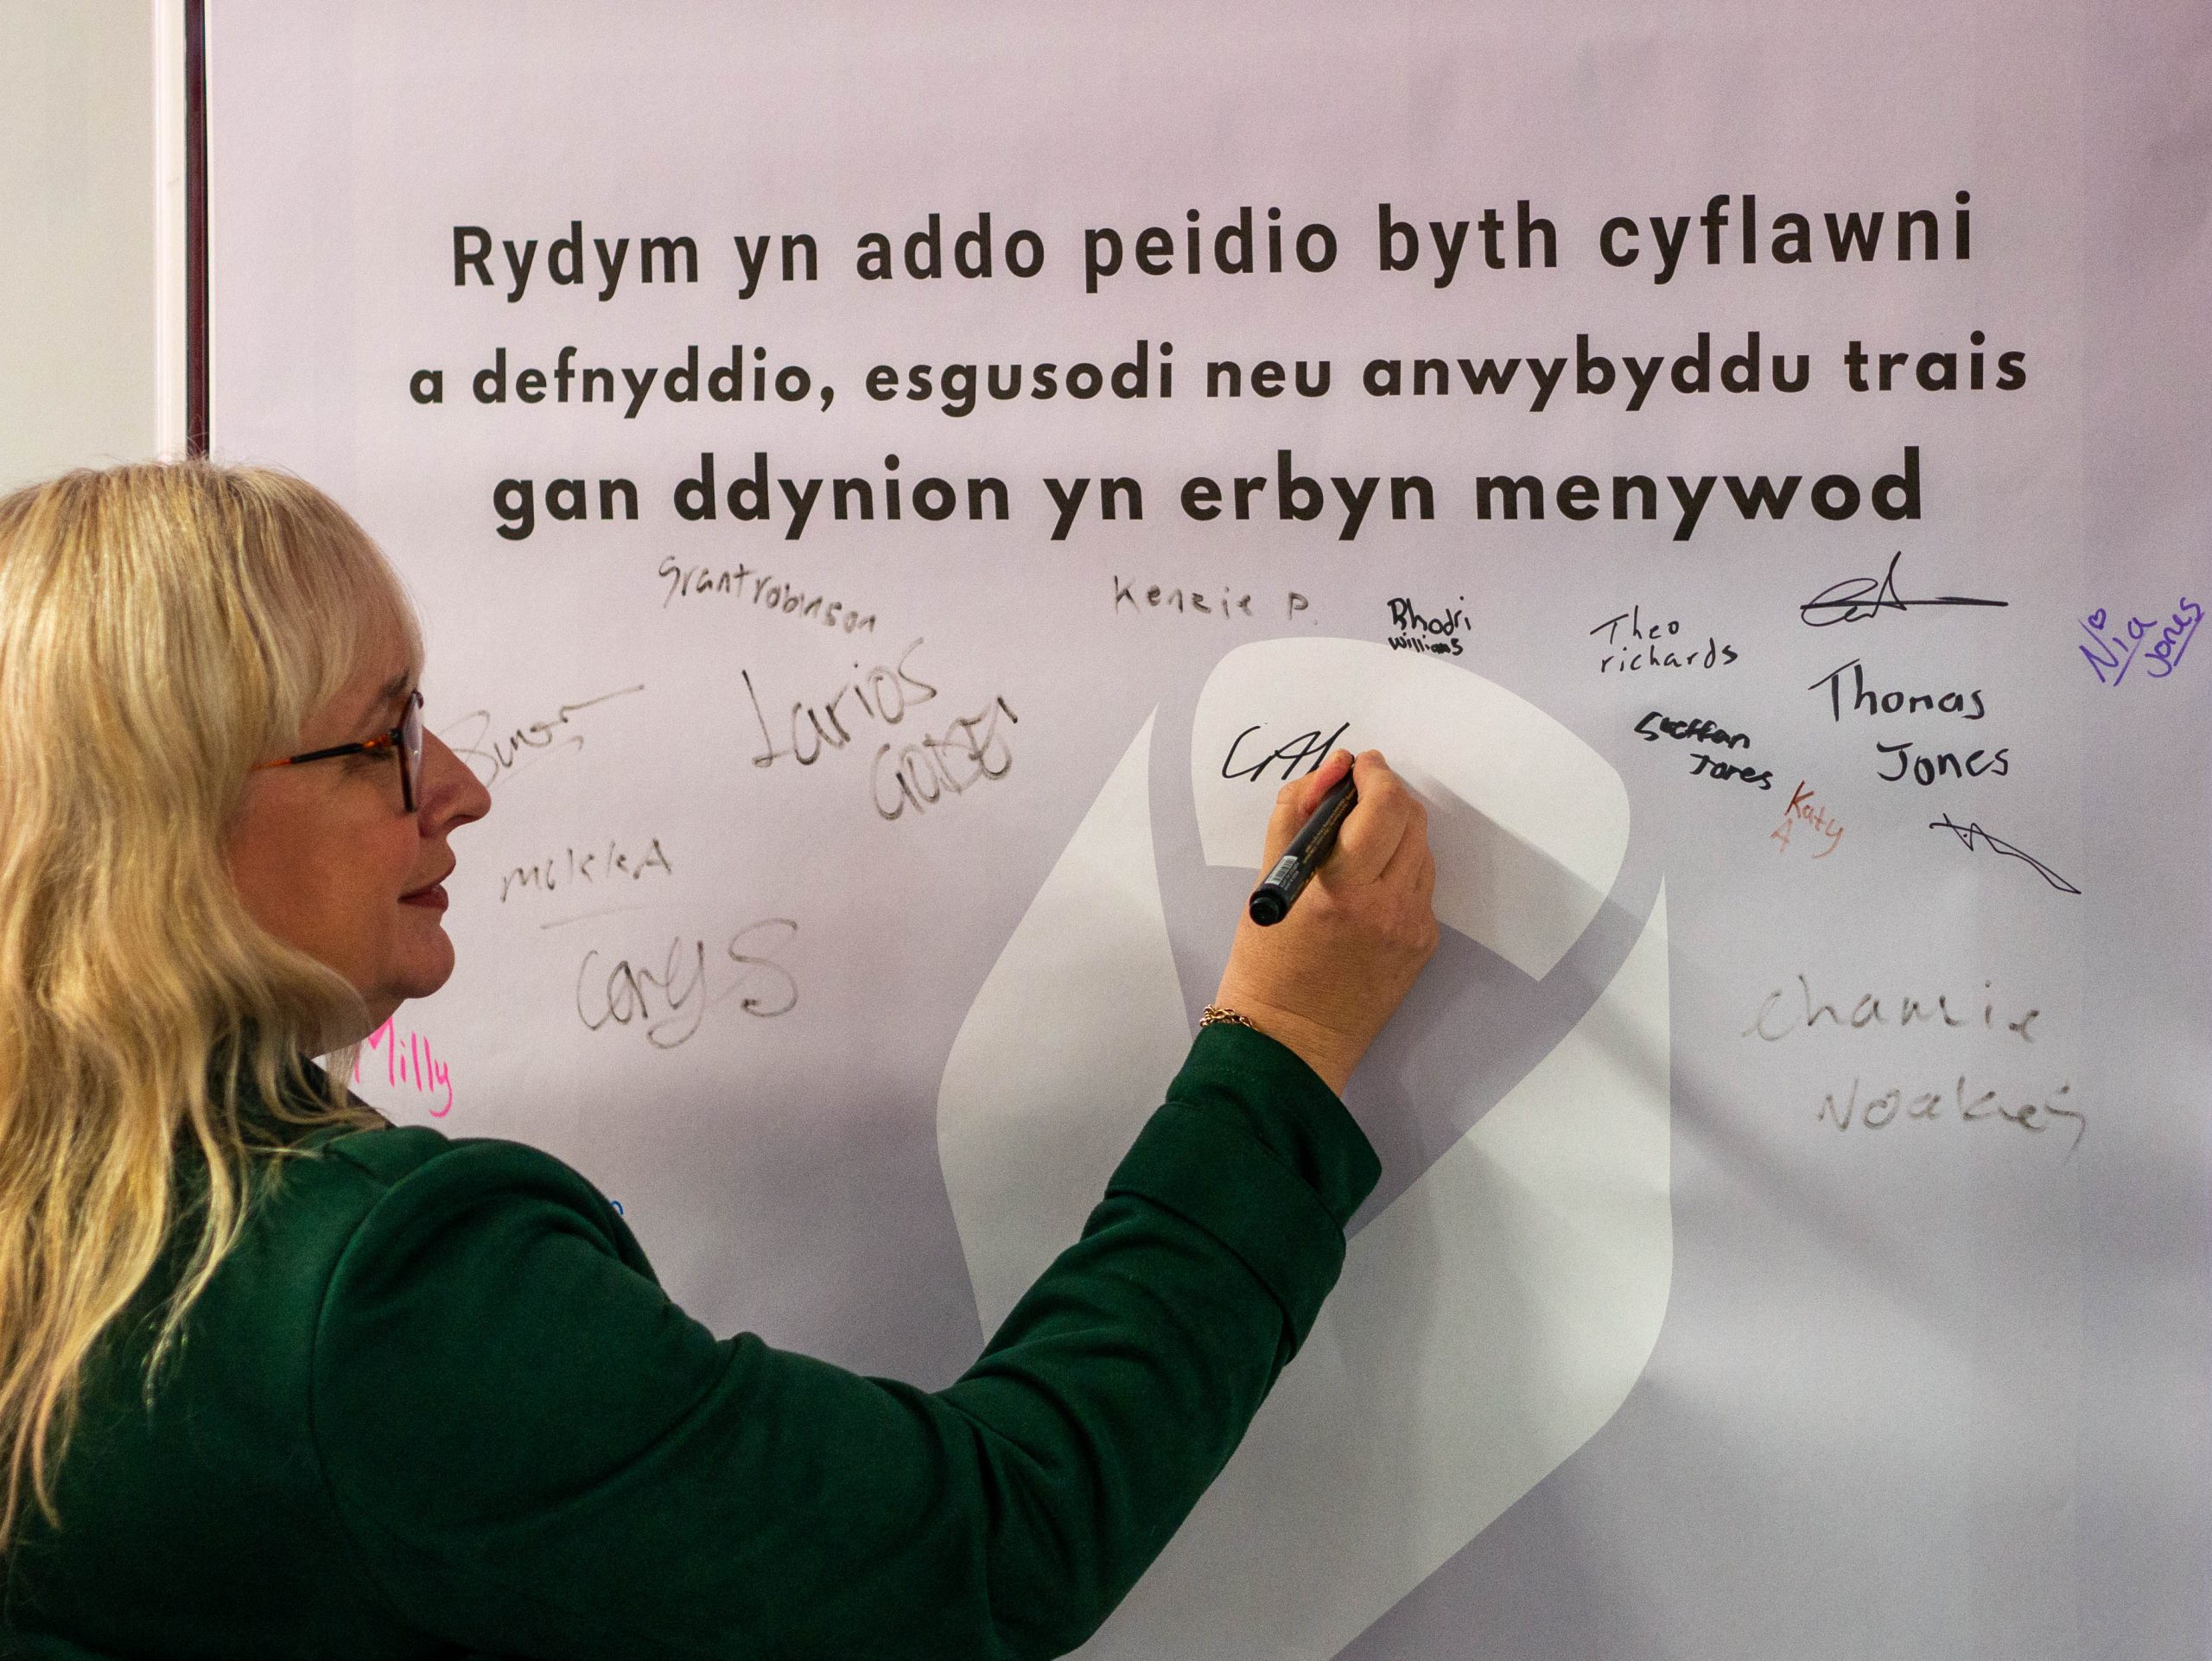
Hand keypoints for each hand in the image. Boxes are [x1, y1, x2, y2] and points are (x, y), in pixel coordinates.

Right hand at [1211, 750, 1439, 1094]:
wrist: (1290, 1040)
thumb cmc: (1265, 962)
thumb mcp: (1266, 880)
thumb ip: (1296, 814)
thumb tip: (1332, 771)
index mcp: (1342, 889)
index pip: (1382, 805)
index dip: (1374, 774)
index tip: (1359, 766)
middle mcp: (1387, 906)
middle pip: (1411, 820)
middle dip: (1387, 795)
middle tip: (1359, 793)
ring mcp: (1412, 928)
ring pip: (1422, 851)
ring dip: (1396, 831)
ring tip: (1360, 842)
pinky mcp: (1423, 945)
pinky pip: (1421, 887)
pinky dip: (1400, 870)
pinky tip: (1369, 884)